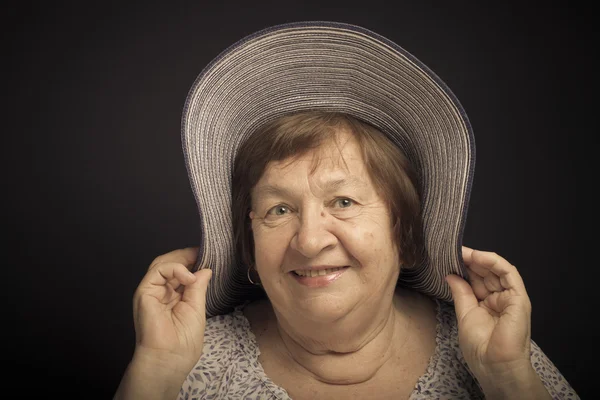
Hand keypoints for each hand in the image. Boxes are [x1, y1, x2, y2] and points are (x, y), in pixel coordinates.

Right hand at [132, 247, 211, 371]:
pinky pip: (158, 271)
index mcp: (173, 297)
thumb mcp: (196, 309)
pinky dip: (175, 268)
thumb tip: (205, 269)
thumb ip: (198, 287)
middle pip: (170, 264)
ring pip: (162, 264)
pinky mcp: (144, 292)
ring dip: (182, 259)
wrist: (169, 360)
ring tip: (198, 260)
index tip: (209, 256)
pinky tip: (188, 276)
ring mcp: (151, 292)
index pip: (180, 272)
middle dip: (187, 256)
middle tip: (204, 253)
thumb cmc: (183, 342)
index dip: (192, 262)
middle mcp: (160, 292)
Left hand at [445, 247, 532, 382]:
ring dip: (480, 258)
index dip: (464, 267)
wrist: (494, 366)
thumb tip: (451, 275)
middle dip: (470, 260)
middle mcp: (500, 299)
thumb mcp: (465, 314)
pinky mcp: (519, 298)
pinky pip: (509, 274)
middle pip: (486, 272)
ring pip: (497, 270)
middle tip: (453, 250)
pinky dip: (494, 262)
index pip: (477, 279)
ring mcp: (511, 298)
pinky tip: (479, 257)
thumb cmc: (479, 347)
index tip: (448, 257)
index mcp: (487, 304)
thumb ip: (461, 293)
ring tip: (463, 252)